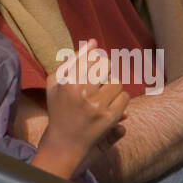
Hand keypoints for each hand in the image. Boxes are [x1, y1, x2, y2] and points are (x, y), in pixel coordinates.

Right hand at [38, 40, 129, 174]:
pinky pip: (125, 97)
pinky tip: (109, 105)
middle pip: (106, 66)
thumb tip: (93, 41)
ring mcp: (97, 106)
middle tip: (98, 81)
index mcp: (68, 82)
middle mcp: (82, 93)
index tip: (91, 70)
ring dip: (112, 87)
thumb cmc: (59, 107)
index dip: (95, 60)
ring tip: (102, 96)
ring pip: (117, 82)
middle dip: (104, 71)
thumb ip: (74, 60)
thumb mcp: (57, 82)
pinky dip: (119, 99)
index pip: (92, 57)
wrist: (64, 141)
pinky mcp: (109, 118)